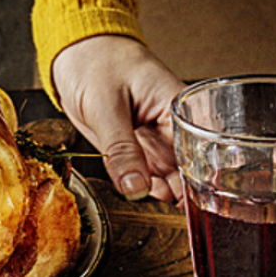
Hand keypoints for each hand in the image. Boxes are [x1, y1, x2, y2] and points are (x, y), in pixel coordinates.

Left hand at [52, 35, 185, 201]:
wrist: (74, 55)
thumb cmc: (96, 62)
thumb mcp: (105, 106)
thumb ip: (121, 150)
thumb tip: (137, 189)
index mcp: (178, 107)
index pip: (201, 151)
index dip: (201, 181)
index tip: (195, 207)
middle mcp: (172, 127)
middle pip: (189, 169)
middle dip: (184, 196)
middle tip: (176, 221)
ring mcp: (154, 140)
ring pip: (168, 178)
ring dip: (165, 198)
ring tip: (161, 215)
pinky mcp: (136, 149)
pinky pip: (145, 176)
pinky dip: (144, 189)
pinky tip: (144, 200)